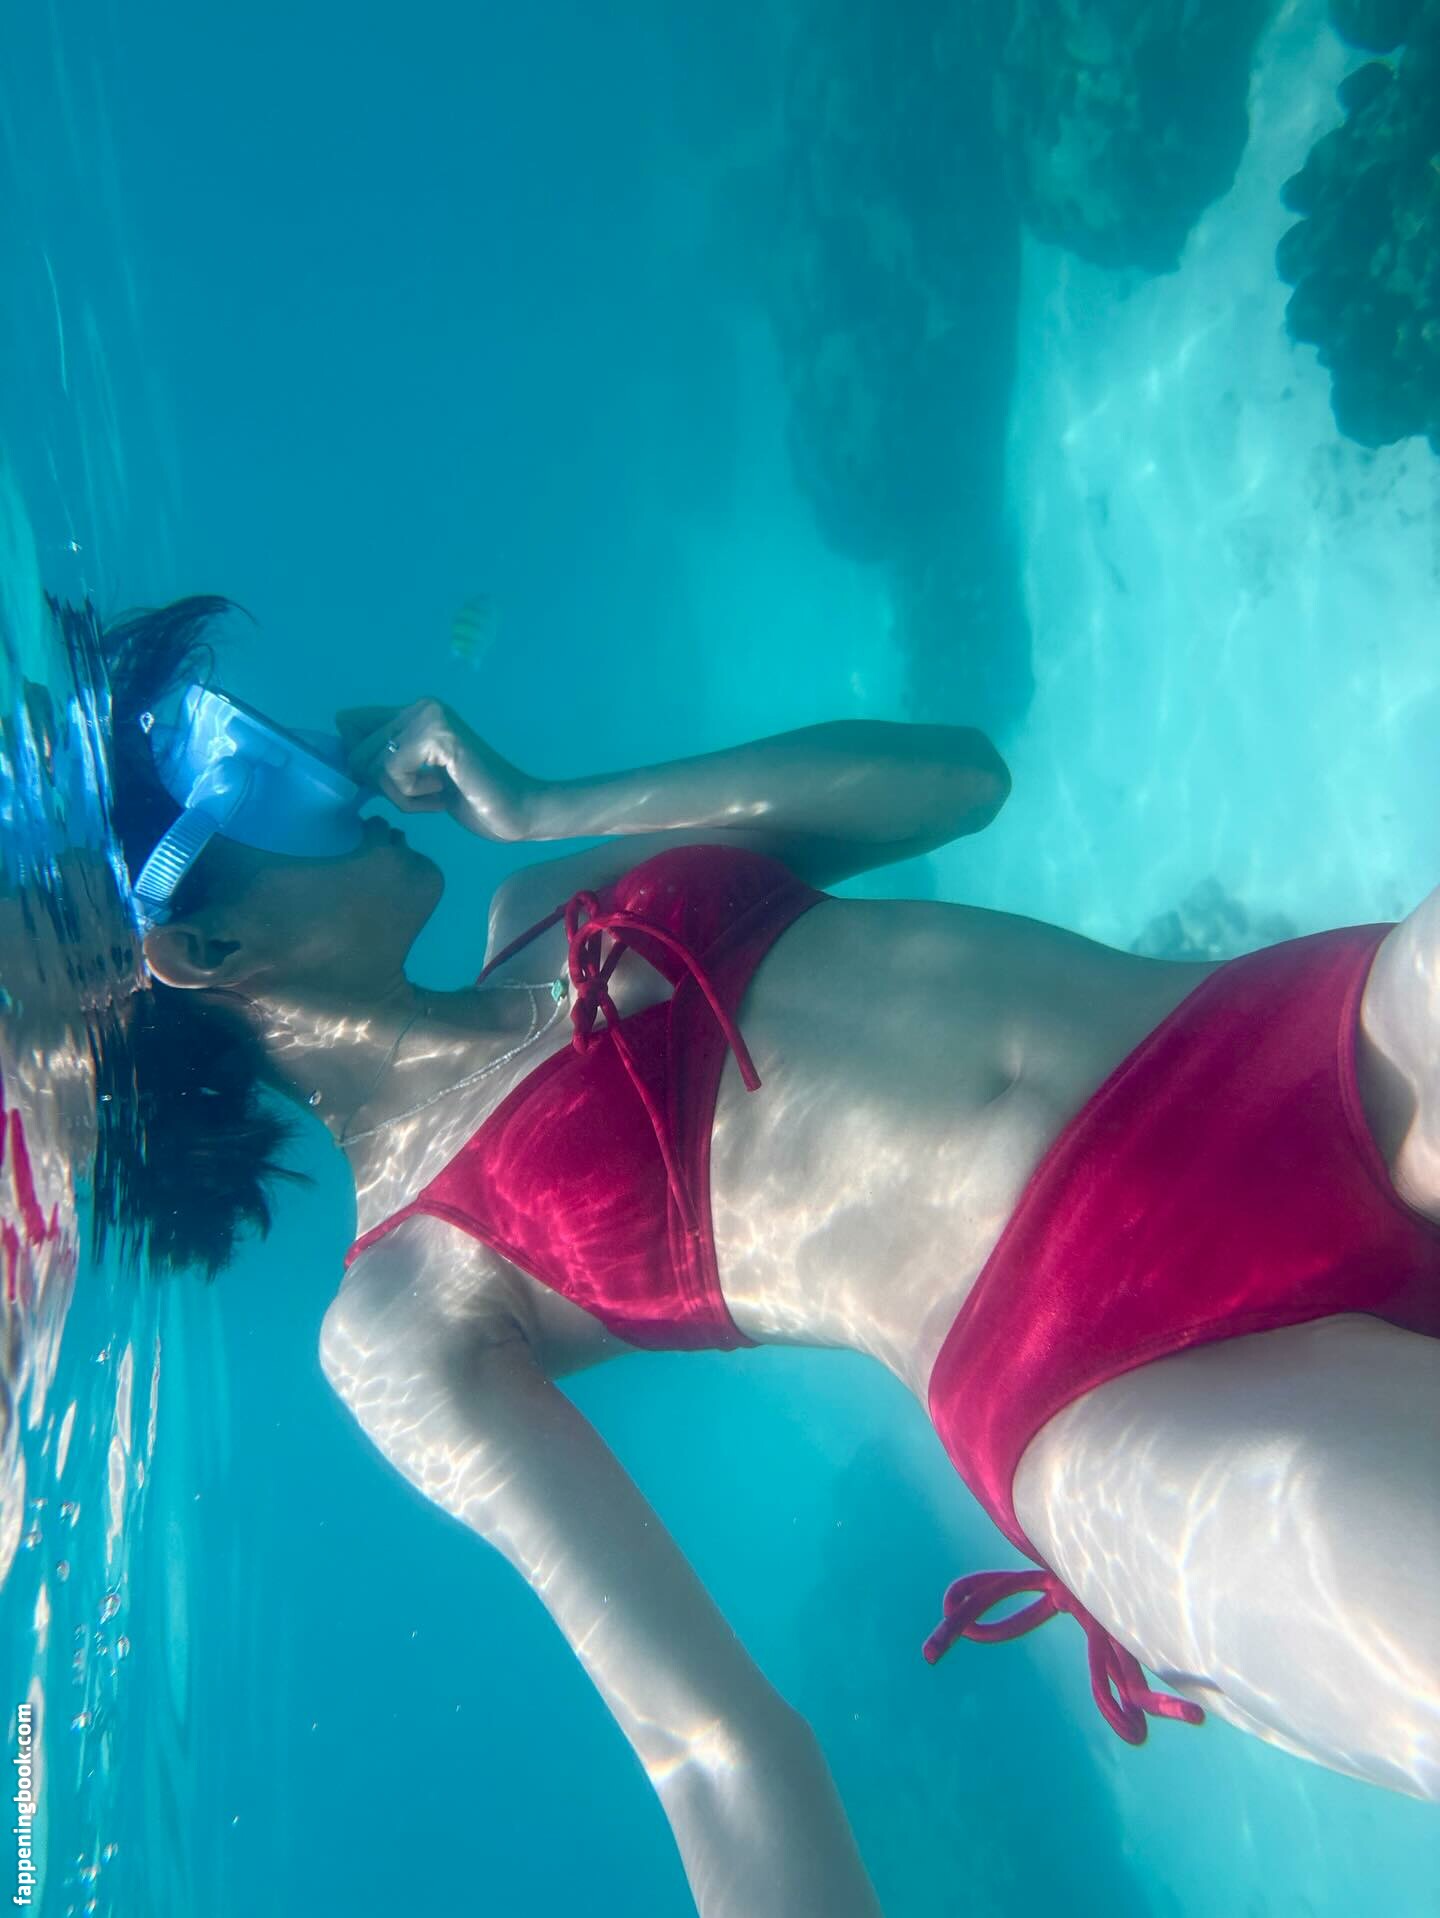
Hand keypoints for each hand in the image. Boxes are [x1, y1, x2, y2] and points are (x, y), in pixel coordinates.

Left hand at [336, 699, 533, 841]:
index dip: (358, 761)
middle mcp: (421, 704)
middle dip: (386, 786)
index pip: (347, 724)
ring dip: (401, 795)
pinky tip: (445, 793)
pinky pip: (392, 773)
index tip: (394, 784)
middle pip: (356, 753)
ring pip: (372, 766)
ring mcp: (431, 717)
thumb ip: (384, 761)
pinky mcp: (438, 737)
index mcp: (414, 709)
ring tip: (439, 792)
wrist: (520, 811)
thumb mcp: (415, 777)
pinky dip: (413, 797)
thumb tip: (341, 763)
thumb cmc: (472, 799)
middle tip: (428, 791)